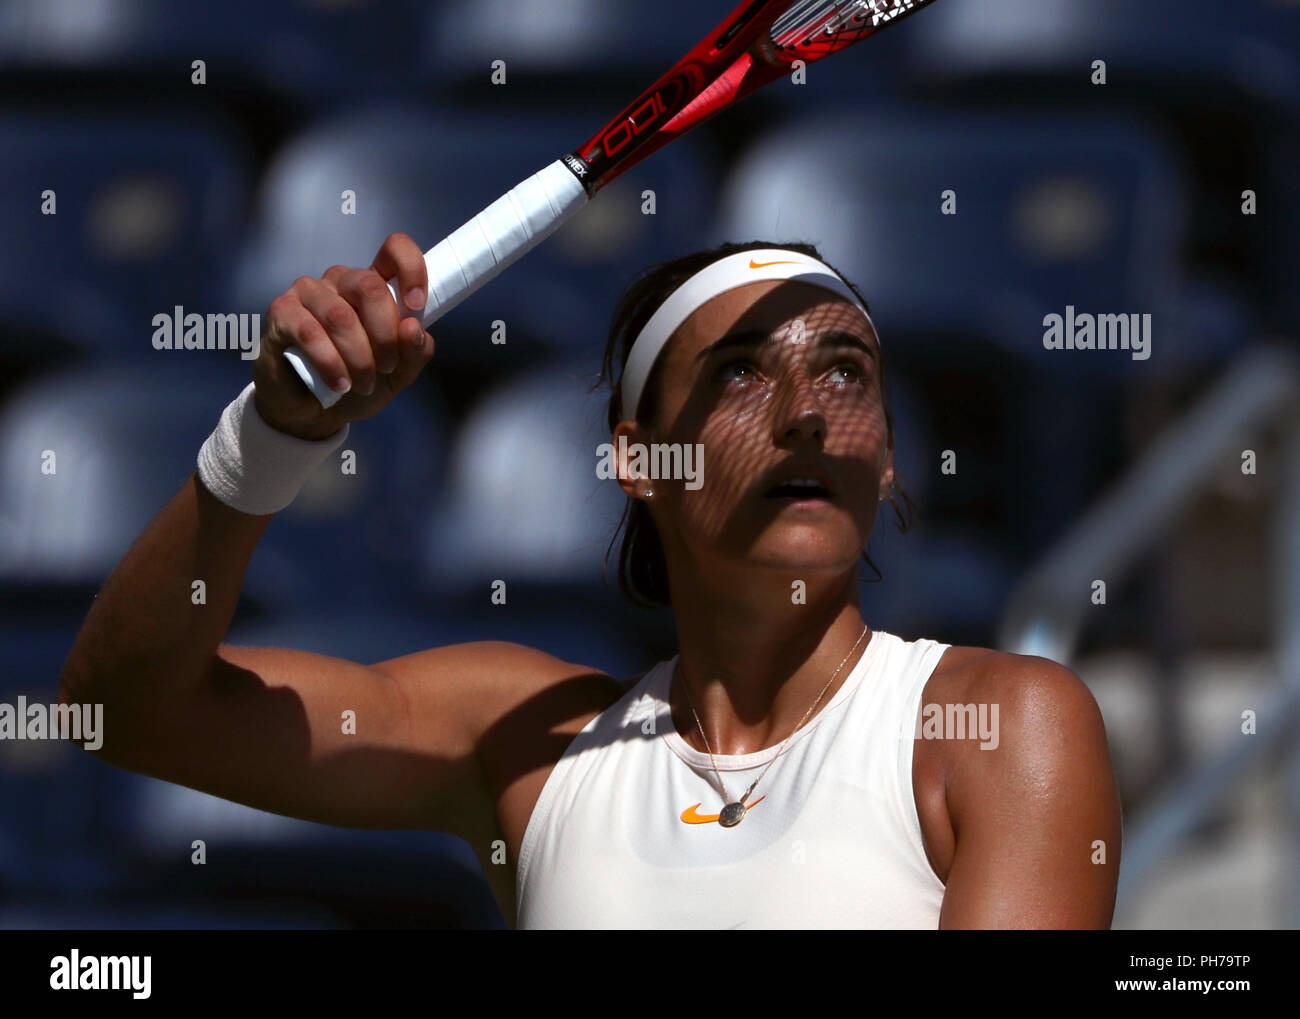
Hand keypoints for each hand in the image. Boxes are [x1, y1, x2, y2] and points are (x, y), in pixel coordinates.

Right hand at [252, 232, 435, 438]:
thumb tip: (414, 329)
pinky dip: (331, 364)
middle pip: (370, 287)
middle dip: (385, 336)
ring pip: (341, 316)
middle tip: (386, 368)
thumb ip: (414, 352)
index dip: (412, 269)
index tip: (416, 305)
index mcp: (373, 285)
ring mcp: (308, 292)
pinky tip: (339, 384)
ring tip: (363, 384)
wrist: (312, 412)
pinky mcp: (281, 312)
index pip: (394, 250)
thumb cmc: (356, 382)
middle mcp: (341, 280)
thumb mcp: (398, 374)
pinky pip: (310, 333)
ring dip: (359, 358)